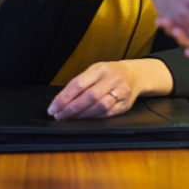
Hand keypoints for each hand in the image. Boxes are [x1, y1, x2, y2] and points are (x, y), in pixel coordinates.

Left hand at [47, 59, 167, 119]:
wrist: (134, 75)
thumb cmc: (108, 74)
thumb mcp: (95, 71)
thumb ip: (80, 83)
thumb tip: (60, 101)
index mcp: (100, 68)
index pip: (78, 83)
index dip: (64, 97)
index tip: (53, 107)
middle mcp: (111, 79)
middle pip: (89, 96)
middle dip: (71, 108)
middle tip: (59, 116)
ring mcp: (121, 92)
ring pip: (100, 106)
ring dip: (82, 115)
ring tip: (69, 118)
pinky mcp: (125, 104)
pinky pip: (108, 113)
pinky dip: (94, 118)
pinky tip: (84, 120)